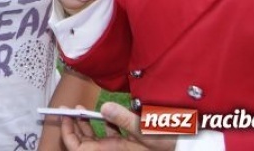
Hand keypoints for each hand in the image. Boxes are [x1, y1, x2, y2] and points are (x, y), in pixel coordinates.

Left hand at [61, 102, 175, 150]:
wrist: (188, 148)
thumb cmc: (169, 144)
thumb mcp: (147, 131)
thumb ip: (125, 119)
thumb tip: (105, 107)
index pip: (77, 148)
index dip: (67, 133)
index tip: (64, 116)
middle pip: (84, 142)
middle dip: (75, 126)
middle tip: (70, 109)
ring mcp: (121, 148)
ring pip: (96, 138)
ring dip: (88, 124)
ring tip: (82, 110)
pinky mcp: (130, 144)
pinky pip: (112, 135)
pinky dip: (107, 123)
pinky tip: (109, 113)